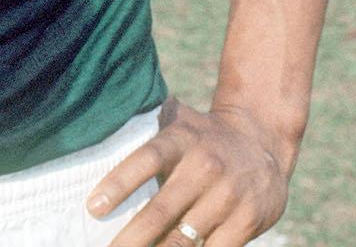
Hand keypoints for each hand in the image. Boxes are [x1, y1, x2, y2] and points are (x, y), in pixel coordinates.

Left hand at [86, 97, 290, 246]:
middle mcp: (205, 166)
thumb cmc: (204, 136)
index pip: (146, 159)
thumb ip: (146, 123)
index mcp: (182, 139)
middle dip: (130, 238)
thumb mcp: (179, 120)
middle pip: (161, 210)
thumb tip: (99, 124)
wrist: (263, 142)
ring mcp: (228, 196)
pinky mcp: (247, 221)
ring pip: (184, 240)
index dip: (119, 183)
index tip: (93, 208)